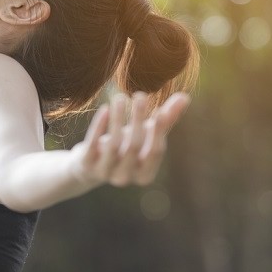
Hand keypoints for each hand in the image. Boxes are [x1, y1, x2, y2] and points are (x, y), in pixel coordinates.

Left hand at [69, 91, 191, 186]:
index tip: (160, 109)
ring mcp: (105, 173)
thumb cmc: (125, 147)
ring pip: (114, 144)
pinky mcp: (86, 165)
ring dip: (118, 119)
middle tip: (140, 95)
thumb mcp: (146, 135)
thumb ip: (166, 119)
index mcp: (145, 174)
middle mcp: (126, 177)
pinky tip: (105, 109)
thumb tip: (185, 97)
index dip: (159, 131)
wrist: (90, 165)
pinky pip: (93, 145)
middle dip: (138, 119)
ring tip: (120, 97)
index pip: (155, 151)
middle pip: (134, 146)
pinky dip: (99, 126)